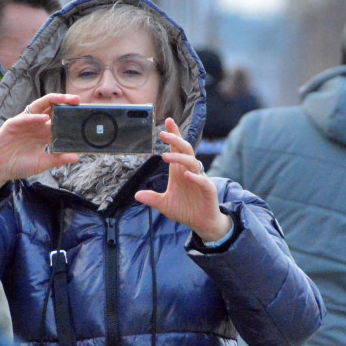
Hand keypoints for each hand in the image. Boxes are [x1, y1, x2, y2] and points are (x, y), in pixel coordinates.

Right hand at [0, 94, 80, 199]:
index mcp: (43, 133)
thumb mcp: (42, 163)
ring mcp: (24, 123)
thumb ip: (58, 159)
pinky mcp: (12, 124)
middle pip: (51, 108)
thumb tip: (76, 157)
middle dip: (64, 102)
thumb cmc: (19, 165)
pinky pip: (25, 118)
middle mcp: (36, 125)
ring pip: (39, 107)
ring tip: (64, 99)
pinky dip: (34, 117)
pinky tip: (44, 118)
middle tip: (77, 100)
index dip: (69, 115)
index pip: (58, 120)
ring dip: (51, 101)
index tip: (83, 113)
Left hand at [134, 118, 231, 242]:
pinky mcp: (208, 190)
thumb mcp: (165, 205)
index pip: (177, 149)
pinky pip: (203, 181)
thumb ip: (152, 198)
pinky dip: (195, 177)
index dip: (174, 135)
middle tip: (162, 134)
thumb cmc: (186, 210)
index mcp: (179, 171)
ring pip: (192, 162)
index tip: (168, 121)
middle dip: (175, 140)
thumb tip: (137, 195)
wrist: (202, 223)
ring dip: (179, 158)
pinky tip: (186, 175)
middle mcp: (190, 171)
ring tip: (165, 156)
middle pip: (184, 150)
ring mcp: (200, 179)